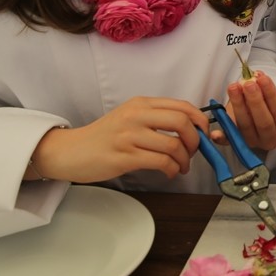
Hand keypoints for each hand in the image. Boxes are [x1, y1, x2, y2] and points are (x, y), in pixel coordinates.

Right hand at [31, 97, 205, 182]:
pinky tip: (170, 172)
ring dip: (184, 159)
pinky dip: (172, 169)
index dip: (201, 120)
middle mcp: (136, 115)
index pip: (182, 106)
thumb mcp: (130, 118)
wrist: (70, 151)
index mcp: (140, 104)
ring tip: (181, 166)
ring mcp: (129, 135)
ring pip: (173, 144)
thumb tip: (190, 128)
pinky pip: (160, 162)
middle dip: (196, 139)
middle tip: (194, 152)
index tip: (205, 133)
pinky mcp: (124, 156)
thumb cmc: (103, 137)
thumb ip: (156, 119)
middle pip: (182, 122)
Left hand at [220, 71, 275, 150]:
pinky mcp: (236, 144)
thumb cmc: (265, 107)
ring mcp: (253, 143)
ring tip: (234, 88)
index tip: (262, 78)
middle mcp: (270, 140)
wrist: (255, 119)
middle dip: (255, 101)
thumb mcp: (268, 99)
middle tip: (248, 83)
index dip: (271, 94)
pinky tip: (215, 133)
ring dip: (238, 106)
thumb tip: (256, 76)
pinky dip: (221, 138)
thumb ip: (264, 90)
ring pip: (245, 127)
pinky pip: (228, 142)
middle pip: (264, 123)